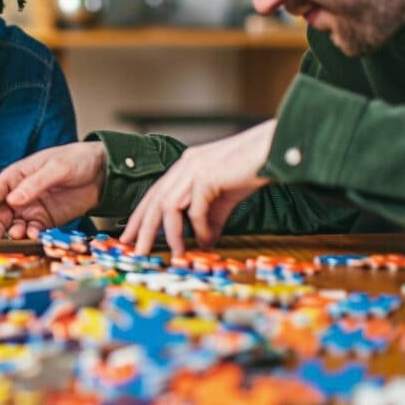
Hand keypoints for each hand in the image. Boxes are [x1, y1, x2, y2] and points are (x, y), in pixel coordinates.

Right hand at [0, 142, 106, 244]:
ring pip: (13, 225)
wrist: (102, 171)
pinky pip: (32, 231)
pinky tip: (35, 237)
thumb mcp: (56, 167)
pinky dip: (31, 236)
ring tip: (18, 237)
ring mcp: (31, 208)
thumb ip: (35, 184)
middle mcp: (19, 194)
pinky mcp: (45, 220)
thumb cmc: (76, 159)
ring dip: (12, 233)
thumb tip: (13, 200)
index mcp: (15, 176)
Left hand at [120, 119, 275, 255]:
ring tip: (176, 255)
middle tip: (137, 252)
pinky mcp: (208, 176)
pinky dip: (199, 228)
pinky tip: (206, 240)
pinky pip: (195, 209)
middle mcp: (184, 165)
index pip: (154, 194)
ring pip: (169, 207)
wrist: (273, 150)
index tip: (130, 236)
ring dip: (171, 234)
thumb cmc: (251, 170)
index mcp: (184, 166)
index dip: (140, 216)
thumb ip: (210, 219)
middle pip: (154, 201)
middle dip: (142, 229)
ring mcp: (194, 168)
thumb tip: (204, 243)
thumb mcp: (224, 198)